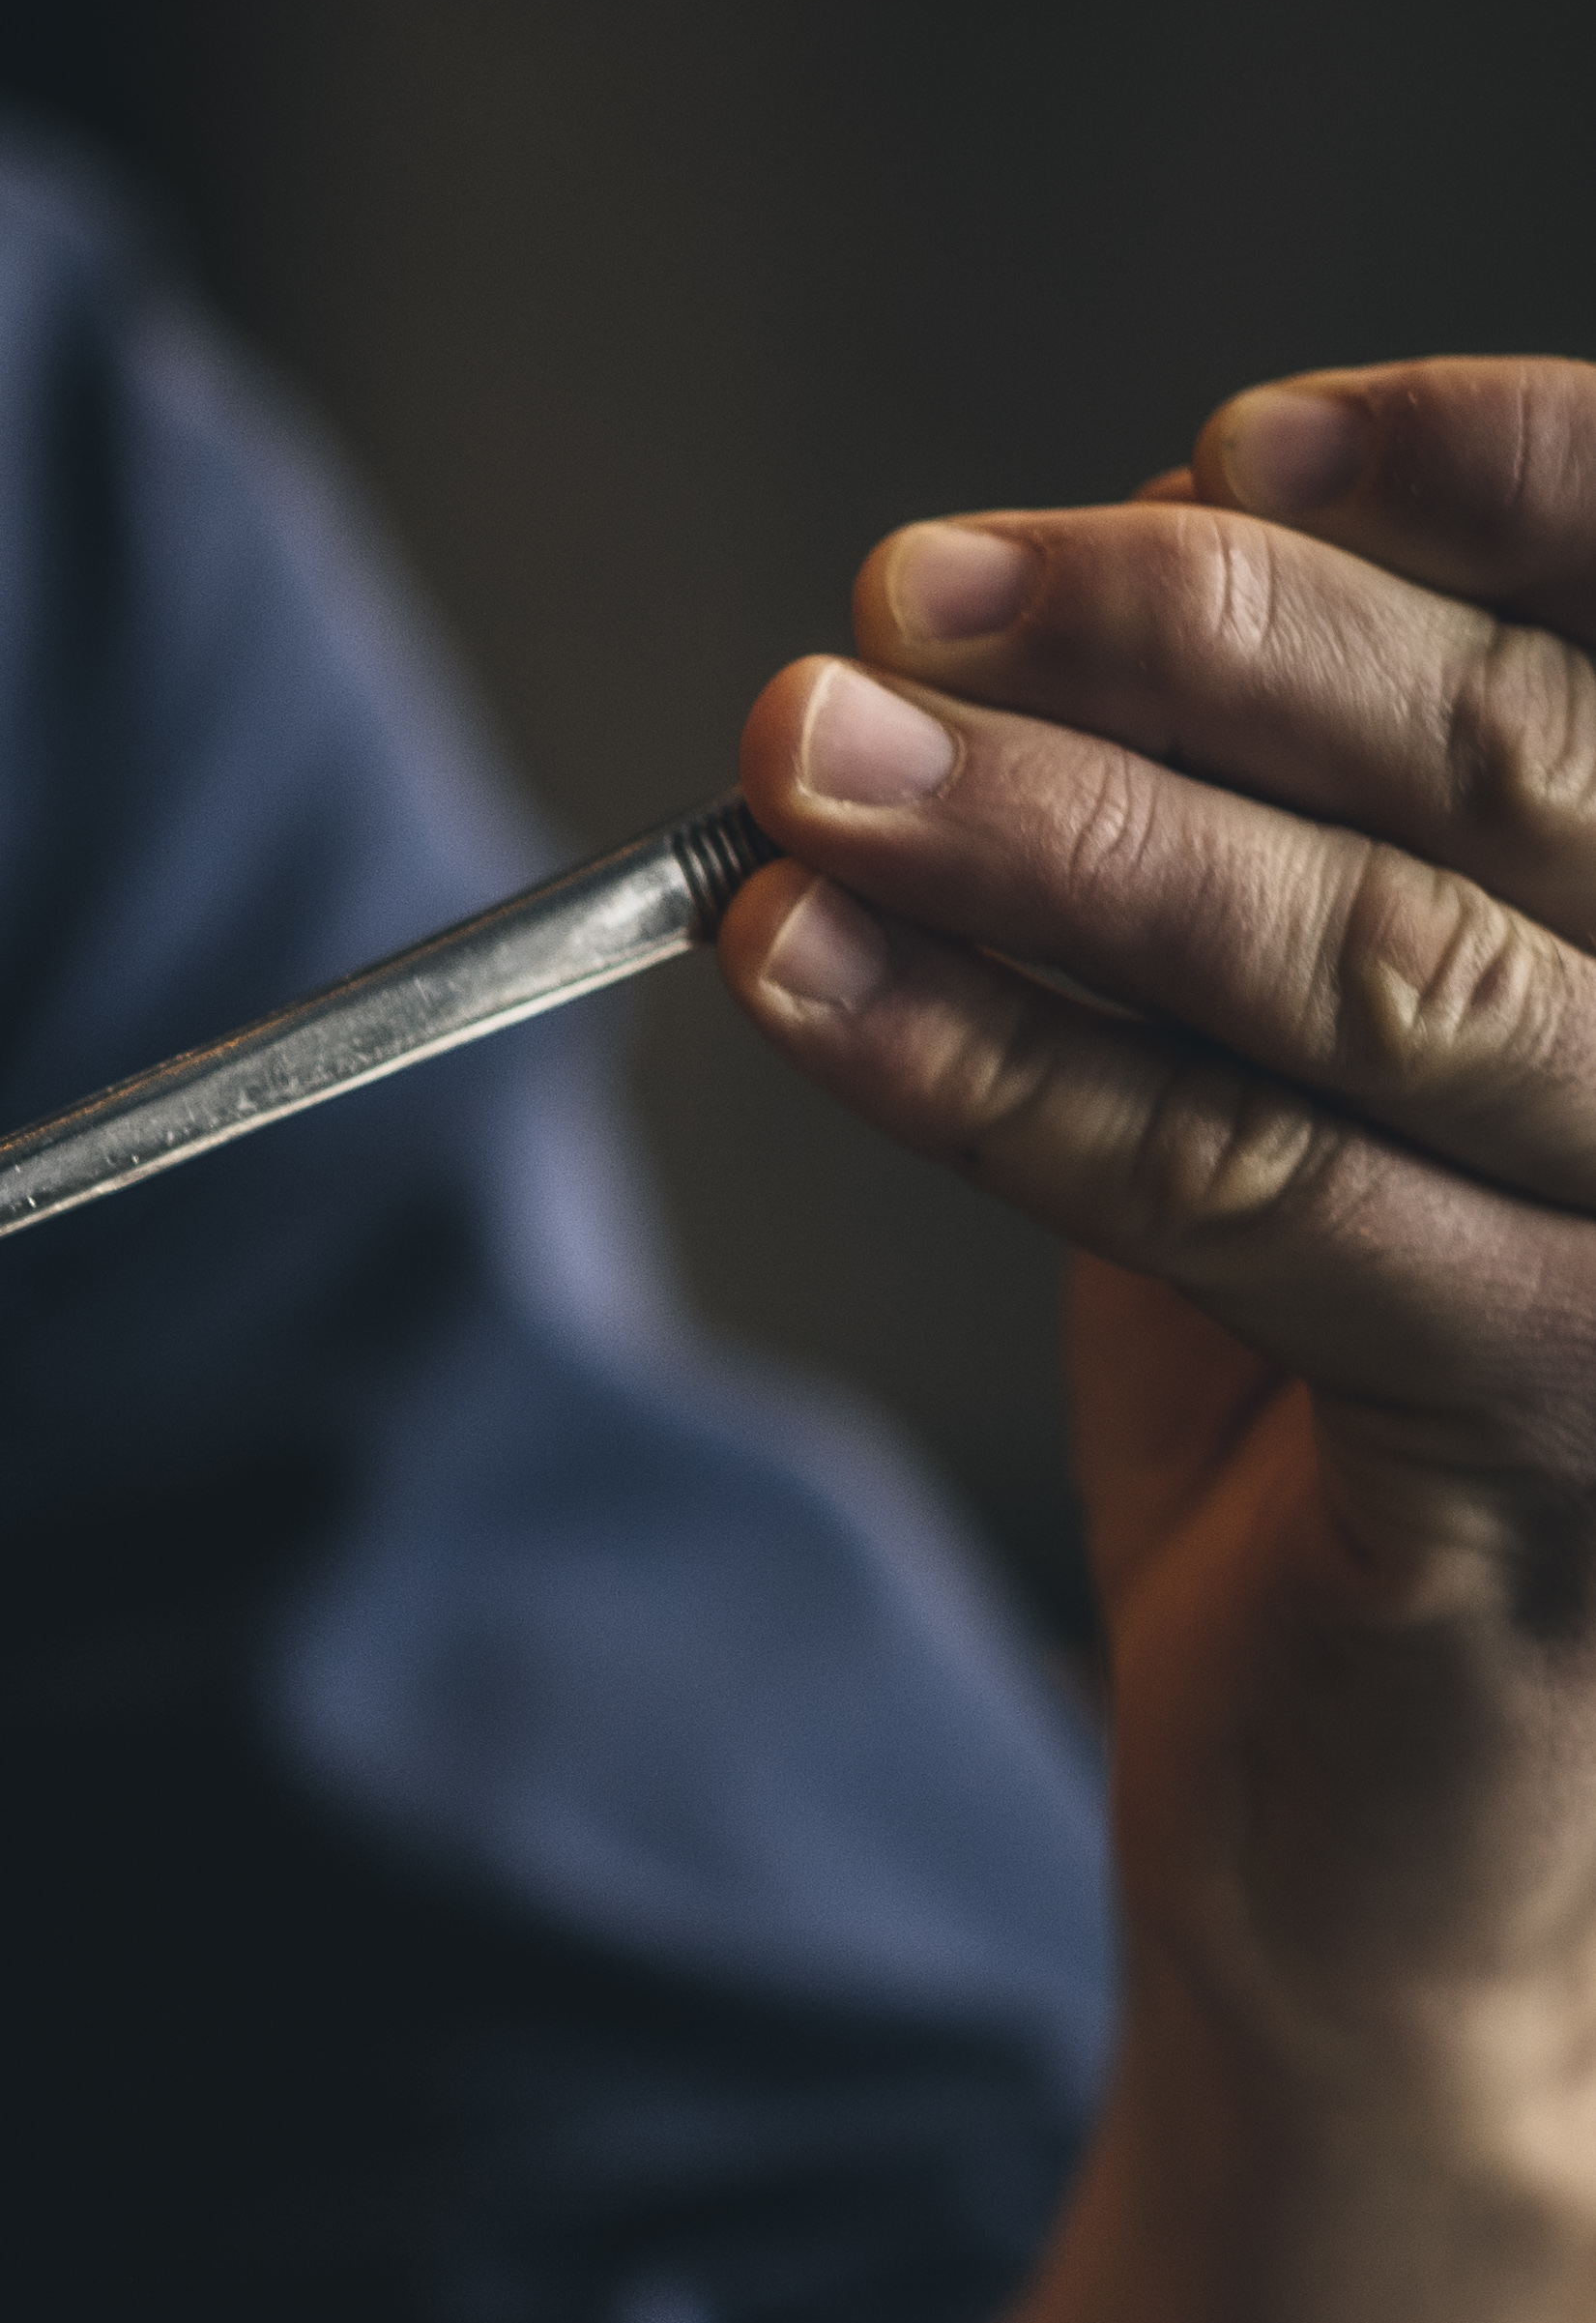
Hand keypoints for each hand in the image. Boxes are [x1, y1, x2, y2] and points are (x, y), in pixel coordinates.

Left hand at [725, 354, 1595, 2138]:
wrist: (1392, 1883)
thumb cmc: (1363, 1466)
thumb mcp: (1331, 1110)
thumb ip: (1274, 868)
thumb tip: (1103, 587)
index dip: (1481, 486)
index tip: (1217, 439)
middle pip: (1524, 767)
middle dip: (1192, 644)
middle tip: (896, 604)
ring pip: (1377, 970)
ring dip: (1052, 844)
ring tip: (802, 765)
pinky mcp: (1553, 1433)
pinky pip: (1253, 1196)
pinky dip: (1007, 1076)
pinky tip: (809, 987)